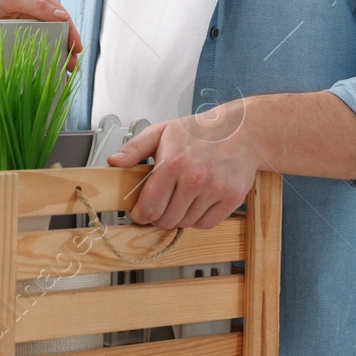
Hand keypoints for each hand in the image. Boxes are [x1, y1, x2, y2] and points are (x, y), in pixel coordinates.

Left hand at [0, 0, 82, 69]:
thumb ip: (36, 8)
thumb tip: (63, 18)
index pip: (59, 14)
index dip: (71, 31)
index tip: (77, 48)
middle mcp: (30, 9)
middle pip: (54, 30)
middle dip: (65, 48)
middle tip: (72, 67)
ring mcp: (20, 24)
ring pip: (42, 41)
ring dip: (52, 56)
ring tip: (61, 73)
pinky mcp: (9, 36)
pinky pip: (26, 47)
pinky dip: (35, 58)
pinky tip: (40, 70)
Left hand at [106, 108, 259, 229]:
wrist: (242, 131)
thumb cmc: (200, 132)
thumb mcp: (161, 132)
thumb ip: (134, 148)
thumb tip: (114, 162)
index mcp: (173, 162)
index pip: (149, 207)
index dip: (140, 215)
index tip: (140, 213)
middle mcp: (194, 178)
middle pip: (166, 220)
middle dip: (158, 217)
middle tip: (159, 207)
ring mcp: (214, 190)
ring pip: (186, 223)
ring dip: (179, 217)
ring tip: (180, 200)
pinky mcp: (231, 198)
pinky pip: (207, 224)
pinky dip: (198, 219)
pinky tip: (196, 203)